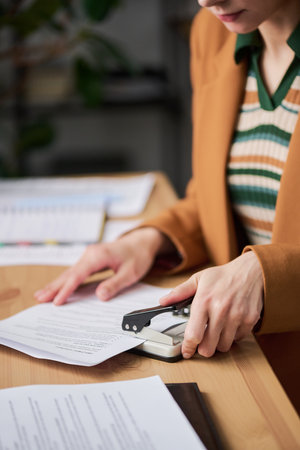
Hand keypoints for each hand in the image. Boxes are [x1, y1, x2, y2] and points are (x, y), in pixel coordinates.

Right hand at [34, 227, 170, 305]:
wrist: (141, 241)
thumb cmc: (138, 255)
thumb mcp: (131, 273)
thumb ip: (115, 284)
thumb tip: (100, 296)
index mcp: (99, 256)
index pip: (79, 275)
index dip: (67, 289)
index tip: (57, 301)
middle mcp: (90, 254)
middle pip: (69, 273)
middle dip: (54, 287)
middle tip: (39, 299)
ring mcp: (89, 256)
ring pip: (70, 272)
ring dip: (56, 284)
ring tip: (41, 295)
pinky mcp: (90, 259)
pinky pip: (75, 271)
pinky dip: (65, 280)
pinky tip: (57, 288)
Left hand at [160, 252, 263, 357]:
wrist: (251, 271)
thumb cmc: (223, 276)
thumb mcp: (199, 279)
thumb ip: (180, 292)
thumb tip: (163, 301)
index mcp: (204, 300)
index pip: (193, 334)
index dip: (188, 347)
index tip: (186, 351)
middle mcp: (221, 310)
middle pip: (208, 347)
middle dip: (203, 348)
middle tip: (202, 341)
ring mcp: (237, 316)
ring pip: (223, 346)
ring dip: (218, 342)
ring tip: (217, 330)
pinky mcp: (250, 320)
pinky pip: (238, 339)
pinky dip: (232, 336)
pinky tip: (230, 324)